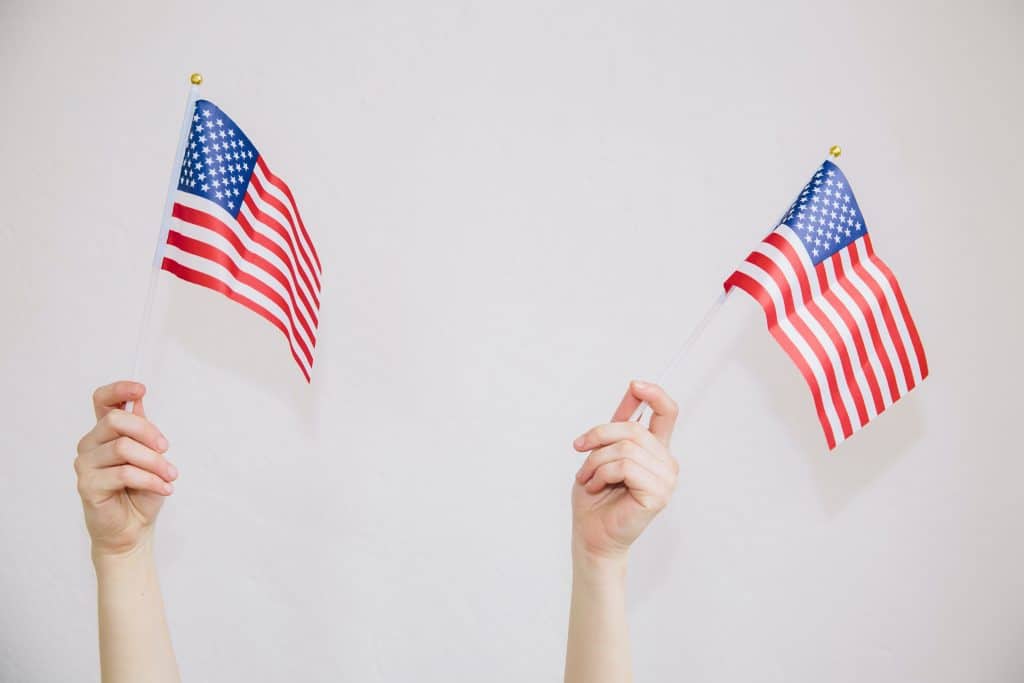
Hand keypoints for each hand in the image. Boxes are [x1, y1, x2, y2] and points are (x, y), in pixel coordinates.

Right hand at [75, 381, 176, 557]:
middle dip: (148, 432)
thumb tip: (138, 401)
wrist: (134, 528)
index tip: (141, 389)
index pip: (102, 401)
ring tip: (170, 476)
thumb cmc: (141, 491)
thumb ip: (142, 430)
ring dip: (155, 462)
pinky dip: (151, 479)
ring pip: (123, 448)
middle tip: (167, 448)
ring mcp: (85, 464)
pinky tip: (164, 488)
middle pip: (115, 421)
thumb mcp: (150, 456)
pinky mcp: (88, 485)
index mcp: (105, 433)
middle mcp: (90, 445)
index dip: (119, 390)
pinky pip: (124, 473)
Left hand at [570, 380, 678, 563]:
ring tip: (587, 476)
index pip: (667, 413)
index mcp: (655, 449)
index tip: (635, 384)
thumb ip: (619, 423)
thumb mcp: (602, 450)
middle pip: (633, 428)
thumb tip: (633, 388)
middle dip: (599, 436)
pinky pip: (625, 466)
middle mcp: (665, 462)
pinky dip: (602, 473)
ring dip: (596, 460)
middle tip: (580, 450)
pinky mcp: (658, 494)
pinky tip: (596, 485)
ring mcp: (665, 479)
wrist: (590, 533)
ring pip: (626, 448)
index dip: (655, 394)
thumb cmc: (595, 496)